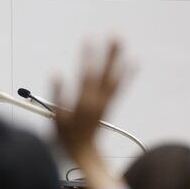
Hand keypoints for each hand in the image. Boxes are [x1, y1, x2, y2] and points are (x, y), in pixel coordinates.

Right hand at [51, 39, 130, 188]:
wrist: (85, 154)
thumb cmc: (67, 138)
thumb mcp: (57, 119)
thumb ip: (57, 95)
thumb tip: (57, 74)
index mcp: (84, 102)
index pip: (86, 74)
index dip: (87, 56)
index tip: (88, 39)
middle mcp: (98, 100)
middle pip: (104, 72)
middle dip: (109, 53)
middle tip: (115, 35)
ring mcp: (105, 102)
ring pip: (113, 77)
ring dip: (117, 59)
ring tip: (121, 42)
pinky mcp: (109, 105)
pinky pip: (119, 87)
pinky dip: (127, 74)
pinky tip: (132, 63)